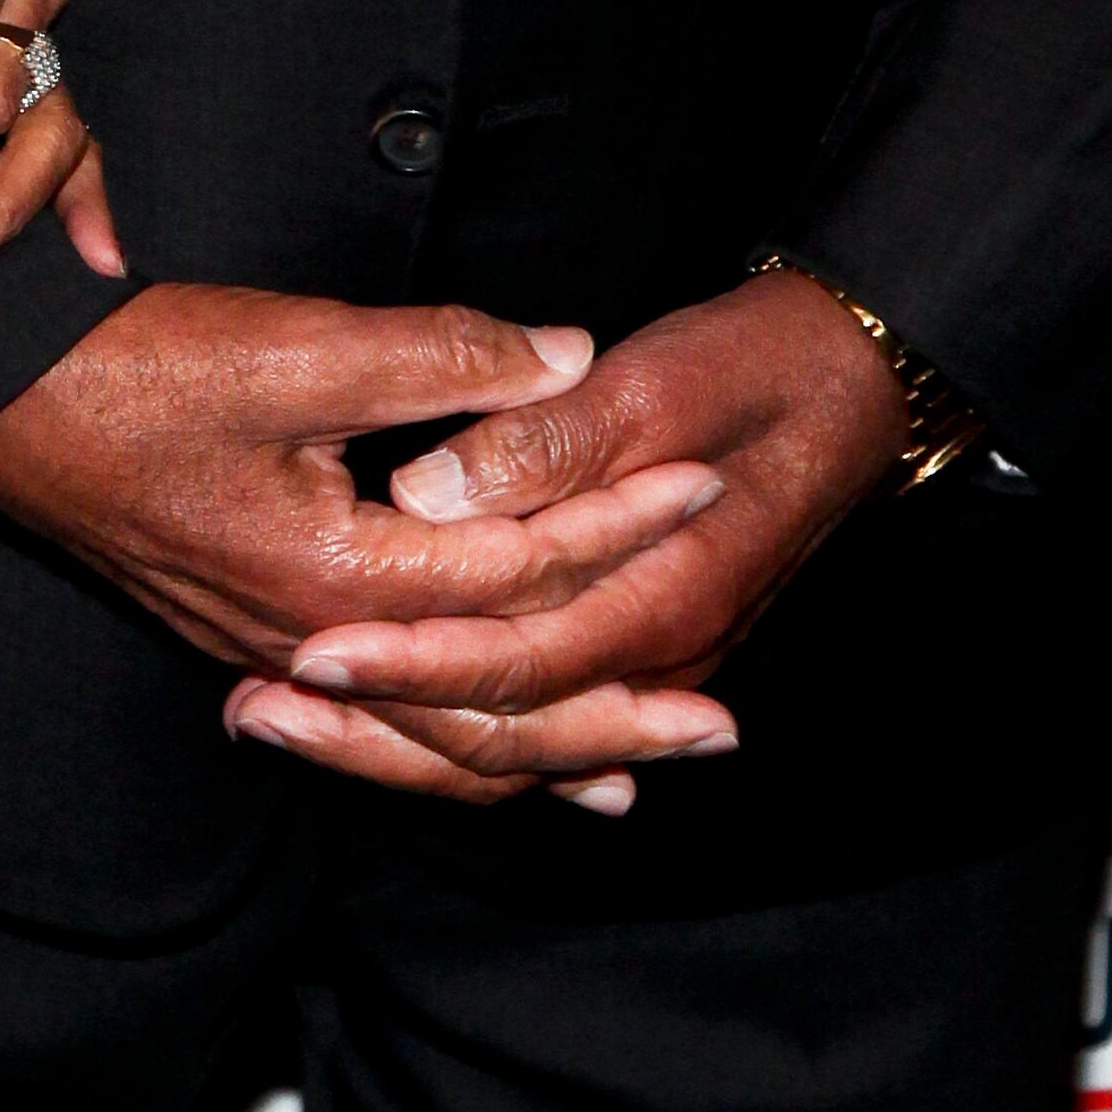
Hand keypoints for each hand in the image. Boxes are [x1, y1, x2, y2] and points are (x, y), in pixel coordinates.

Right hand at [0, 285, 739, 807]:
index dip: (615, 524)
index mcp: (332, 574)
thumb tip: (570, 359)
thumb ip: (440, 358)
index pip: (510, 572)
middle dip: (609, 710)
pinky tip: (496, 749)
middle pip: (487, 703)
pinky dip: (452, 745)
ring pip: (431, 736)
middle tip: (718, 727)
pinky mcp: (251, 635)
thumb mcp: (293, 349)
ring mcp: (274, 649)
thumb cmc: (131, 367)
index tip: (702, 488)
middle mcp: (309, 639)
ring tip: (636, 771)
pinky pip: (379, 720)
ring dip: (540, 751)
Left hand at [245, 268, 917, 803]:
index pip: (515, 664)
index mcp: (665, 597)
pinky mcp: (635, 639)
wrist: (855, 378)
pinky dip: (457, 732)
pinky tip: (379, 730)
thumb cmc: (759, 369)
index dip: (408, 663)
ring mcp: (650, 658)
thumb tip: (432, 491)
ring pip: (513, 742)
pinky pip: (539, 714)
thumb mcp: (658, 384)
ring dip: (395, 741)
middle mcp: (659, 653)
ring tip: (278, 716)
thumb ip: (548, 444)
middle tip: (256, 709)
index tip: (311, 652)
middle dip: (374, 730)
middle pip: (502, 736)